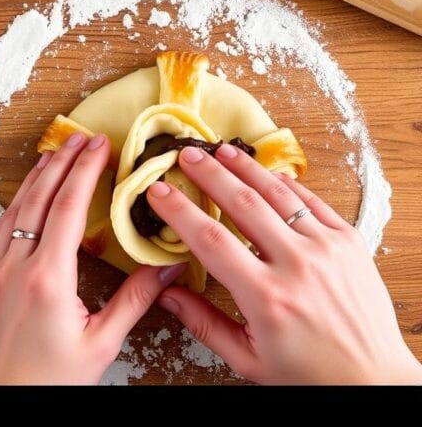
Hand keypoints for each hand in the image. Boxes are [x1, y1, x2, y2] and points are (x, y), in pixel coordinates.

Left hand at [0, 132, 186, 384]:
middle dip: (61, 163)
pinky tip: (27, 199)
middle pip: (38, 199)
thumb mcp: (101, 344)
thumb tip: (166, 269)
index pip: (67, 208)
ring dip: (36, 179)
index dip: (84, 171)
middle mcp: (14, 268)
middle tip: (80, 138)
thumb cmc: (48, 381)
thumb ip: (133, 302)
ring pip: (14, 211)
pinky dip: (16, 206)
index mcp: (47, 280)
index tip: (98, 146)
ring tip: (54, 156)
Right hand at [148, 143, 421, 384]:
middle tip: (186, 155)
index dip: (179, 211)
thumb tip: (165, 294)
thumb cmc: (309, 375)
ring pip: (279, 195)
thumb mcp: (247, 359)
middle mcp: (298, 267)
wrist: (372, 380)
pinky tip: (267, 174)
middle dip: (209, 174)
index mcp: (266, 297)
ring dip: (247, 168)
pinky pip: (313, 203)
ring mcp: (327, 250)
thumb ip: (203, 323)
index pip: (210, 239)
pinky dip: (287, 185)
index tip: (158, 191)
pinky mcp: (349, 243)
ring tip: (222, 151)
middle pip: (243, 204)